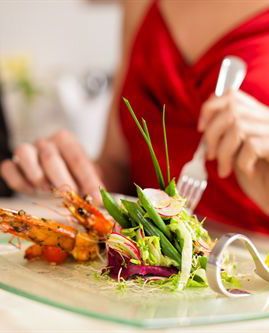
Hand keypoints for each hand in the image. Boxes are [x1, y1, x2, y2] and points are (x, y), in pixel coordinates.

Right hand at [0, 130, 103, 202]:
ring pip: (23, 152)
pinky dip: (17, 180)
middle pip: (50, 157)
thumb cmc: (76, 176)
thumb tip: (100, 201)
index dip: (88, 181)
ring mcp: (28, 151)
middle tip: (69, 196)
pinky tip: (30, 191)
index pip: (77, 159)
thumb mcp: (89, 178)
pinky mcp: (13, 164)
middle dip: (61, 180)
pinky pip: (8, 167)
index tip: (95, 199)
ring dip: (36, 176)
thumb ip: (93, 186)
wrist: (63, 174)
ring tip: (47, 191)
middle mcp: (46, 142)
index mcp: (66, 140)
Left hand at [198, 90, 268, 212]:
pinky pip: (251, 145)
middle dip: (212, 134)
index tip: (201, 128)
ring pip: (238, 127)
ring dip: (223, 152)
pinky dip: (242, 162)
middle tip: (210, 155)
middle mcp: (268, 118)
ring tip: (224, 169)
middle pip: (231, 110)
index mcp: (259, 115)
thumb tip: (204, 123)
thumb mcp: (237, 151)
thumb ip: (226, 135)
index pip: (232, 95)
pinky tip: (247, 172)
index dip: (211, 108)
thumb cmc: (259, 177)